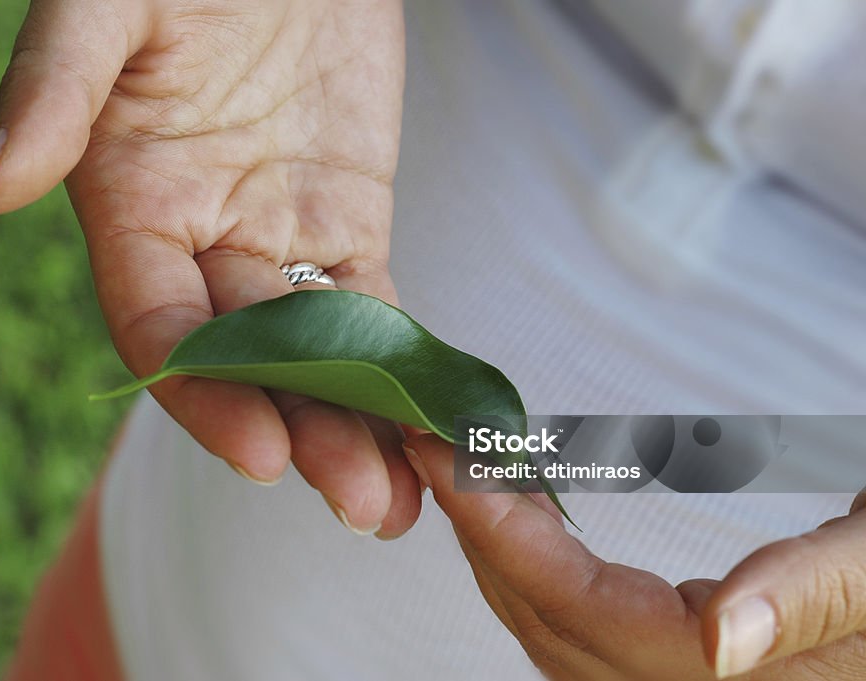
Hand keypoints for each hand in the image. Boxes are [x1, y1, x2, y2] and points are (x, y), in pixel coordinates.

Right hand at [0, 0, 420, 537]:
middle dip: (300, 433)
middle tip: (358, 501)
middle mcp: (201, 244)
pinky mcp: (346, 228)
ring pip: (316, 354)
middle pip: (249, 361)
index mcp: (132, 209)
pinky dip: (399, 371)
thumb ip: (55, 90)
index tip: (258, 451)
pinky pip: (373, 312)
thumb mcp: (109, 9)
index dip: (204, 392)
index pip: (160, 328)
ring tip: (398, 499)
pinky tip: (427, 429)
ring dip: (355, 427)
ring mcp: (278, 241)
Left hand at [405, 434, 865, 679]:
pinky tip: (524, 513)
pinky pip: (586, 628)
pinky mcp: (684, 655)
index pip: (588, 616)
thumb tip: (718, 643)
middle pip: (555, 631)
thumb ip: (813, 596)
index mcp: (753, 678)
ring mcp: (690, 676)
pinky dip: (537, 568)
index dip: (504, 537)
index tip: (445, 453)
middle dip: (482, 536)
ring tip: (465, 466)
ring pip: (559, 636)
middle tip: (434, 441)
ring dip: (500, 551)